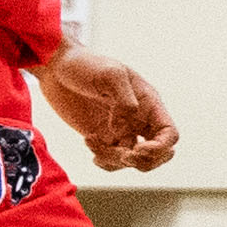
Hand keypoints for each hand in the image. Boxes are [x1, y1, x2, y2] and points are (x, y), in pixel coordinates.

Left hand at [37, 49, 179, 172]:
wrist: (57, 68)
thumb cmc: (86, 64)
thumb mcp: (110, 74)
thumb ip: (125, 99)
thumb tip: (127, 125)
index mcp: (148, 104)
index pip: (169, 134)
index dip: (160, 148)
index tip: (137, 149)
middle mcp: (139, 120)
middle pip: (158, 155)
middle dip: (142, 161)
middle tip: (121, 154)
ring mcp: (121, 130)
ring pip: (132, 161)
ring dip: (114, 160)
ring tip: (91, 141)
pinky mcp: (103, 137)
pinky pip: (112, 160)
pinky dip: (103, 160)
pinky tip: (88, 142)